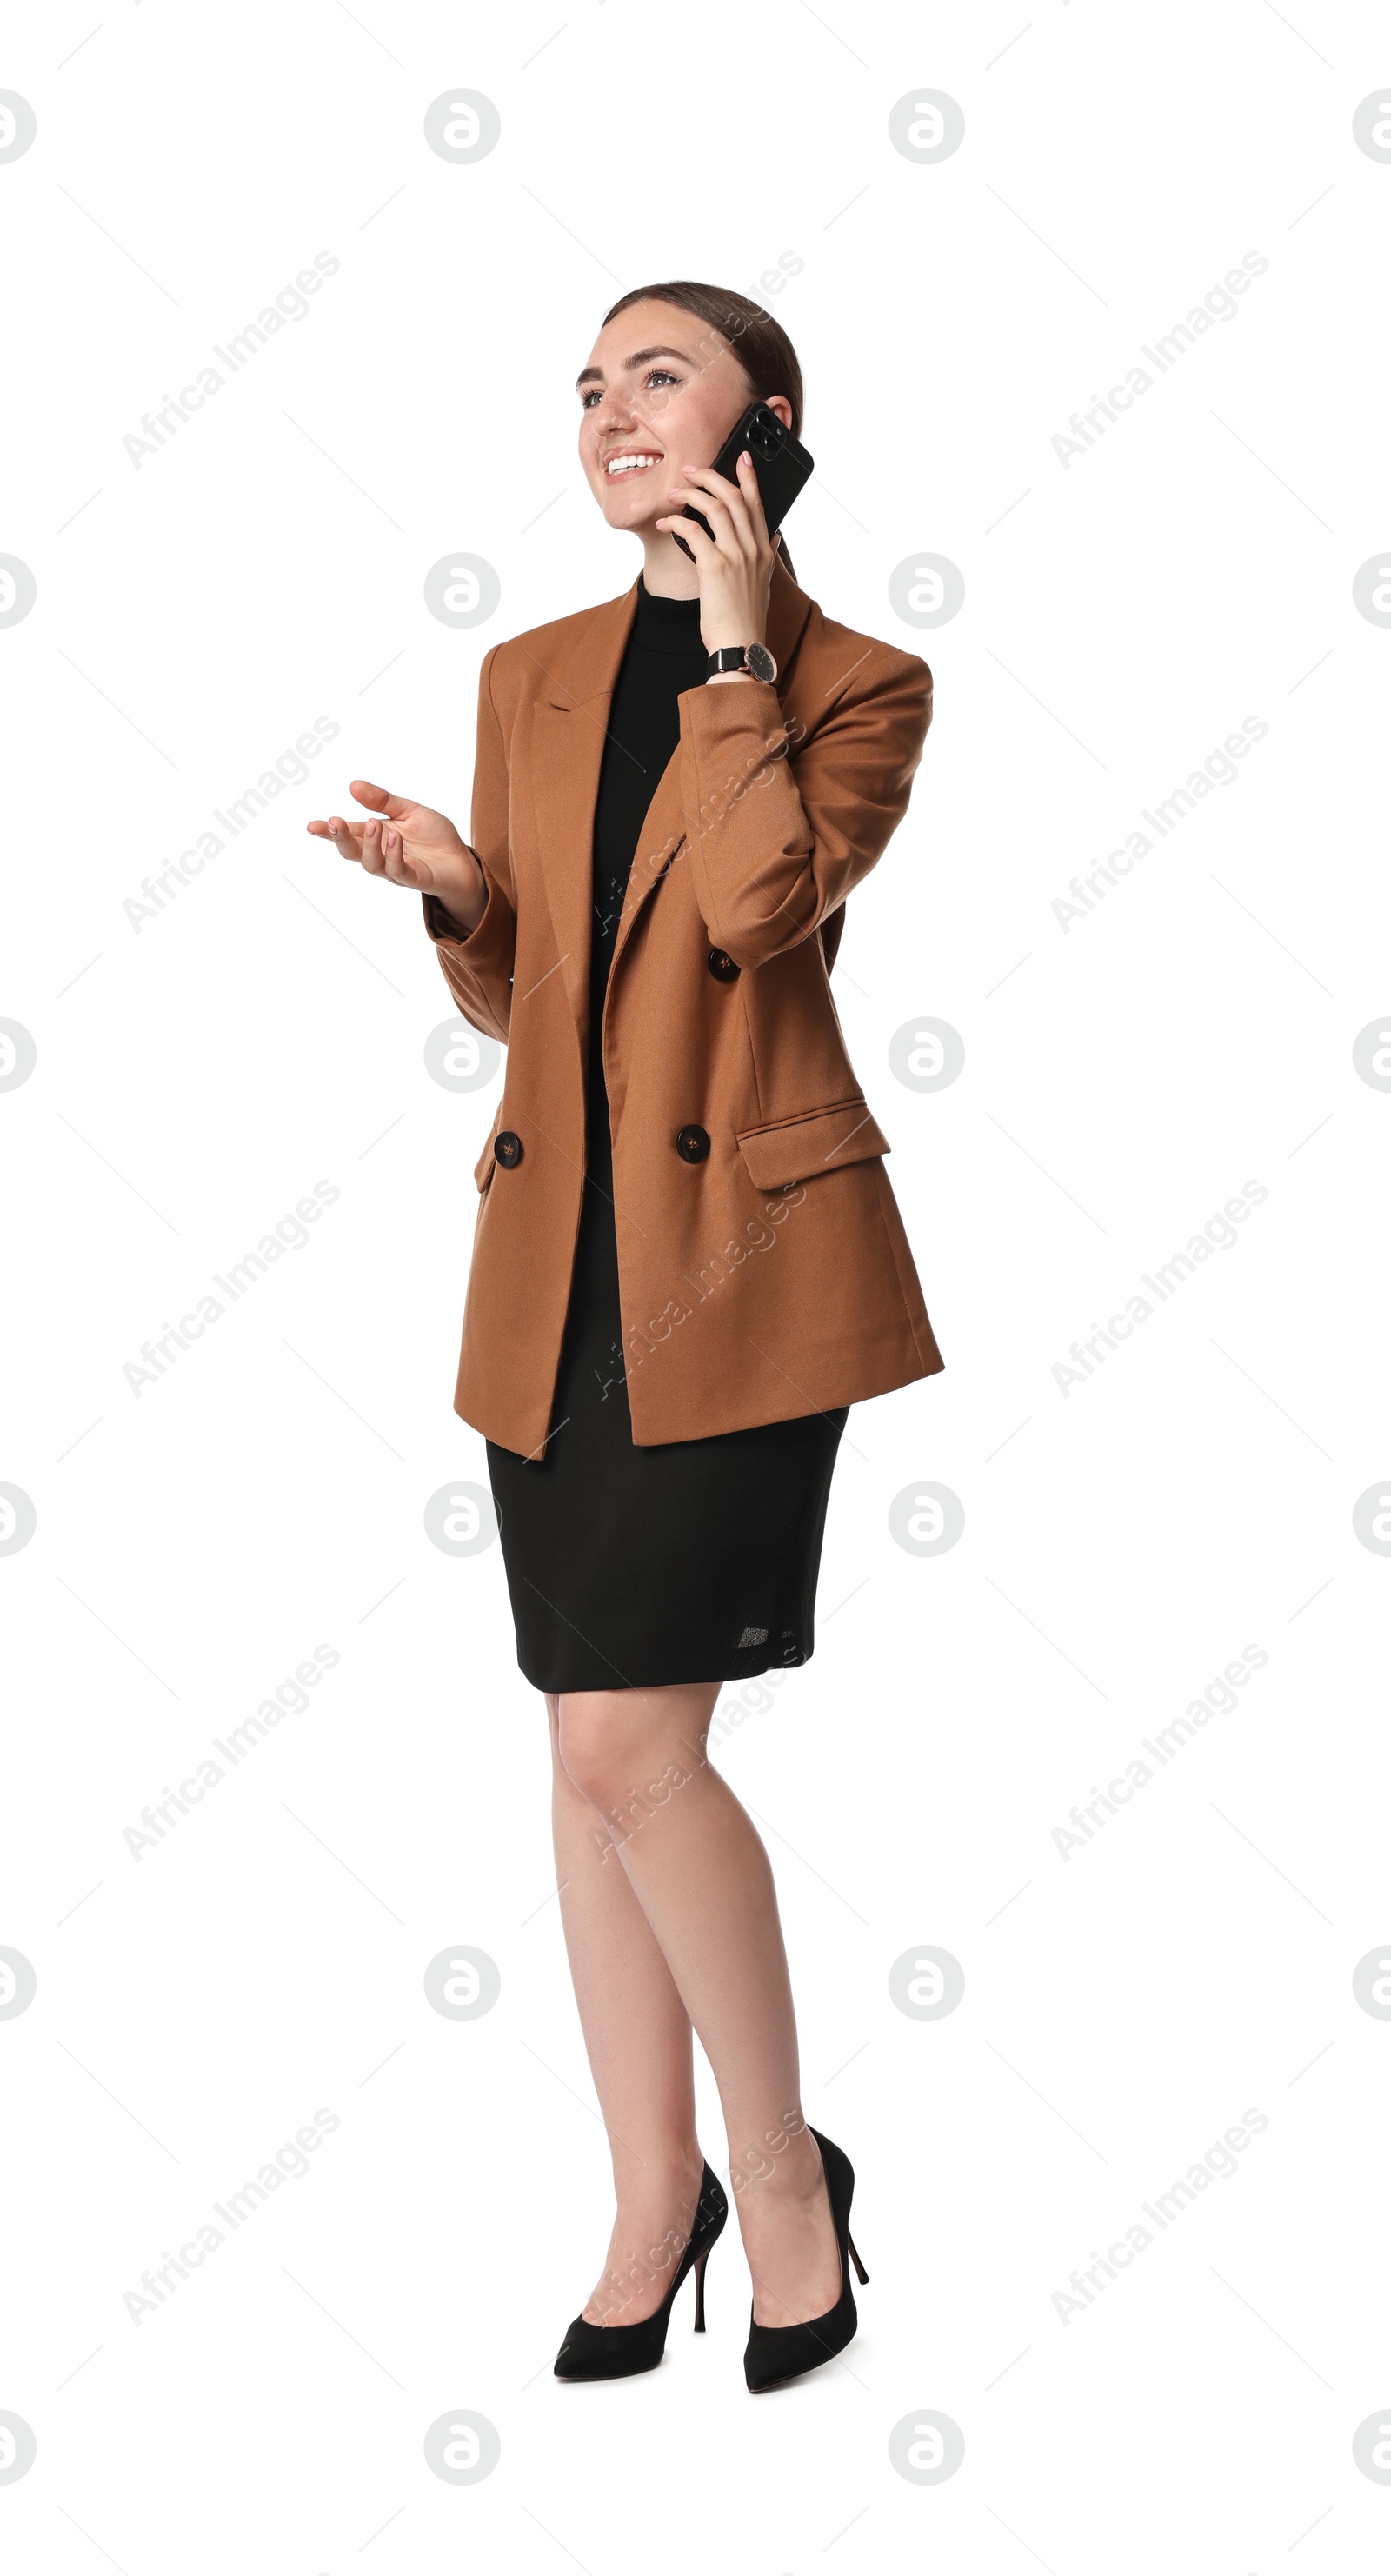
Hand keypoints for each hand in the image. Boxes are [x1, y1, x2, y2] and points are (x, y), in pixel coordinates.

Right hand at [306, 779, 485, 930]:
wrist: (462, 861)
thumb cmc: (434, 837)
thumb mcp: (408, 810)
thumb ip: (382, 800)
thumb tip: (353, 785)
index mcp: (376, 837)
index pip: (348, 833)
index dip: (329, 831)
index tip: (312, 826)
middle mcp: (380, 855)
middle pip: (351, 852)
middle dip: (340, 839)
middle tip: (334, 823)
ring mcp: (394, 869)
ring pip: (371, 863)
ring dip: (369, 844)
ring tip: (373, 823)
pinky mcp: (413, 878)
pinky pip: (397, 870)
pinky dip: (393, 854)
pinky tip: (394, 837)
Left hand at [655, 452, 780, 666]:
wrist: (740, 646)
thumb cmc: (746, 620)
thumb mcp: (764, 585)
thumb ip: (767, 558)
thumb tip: (774, 539)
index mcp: (764, 552)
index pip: (758, 505)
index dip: (749, 478)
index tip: (741, 458)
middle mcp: (753, 549)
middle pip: (734, 498)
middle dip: (711, 476)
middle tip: (692, 470)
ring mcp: (735, 556)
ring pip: (715, 507)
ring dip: (691, 493)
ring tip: (675, 493)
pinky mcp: (714, 567)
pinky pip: (693, 531)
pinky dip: (676, 522)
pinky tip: (665, 524)